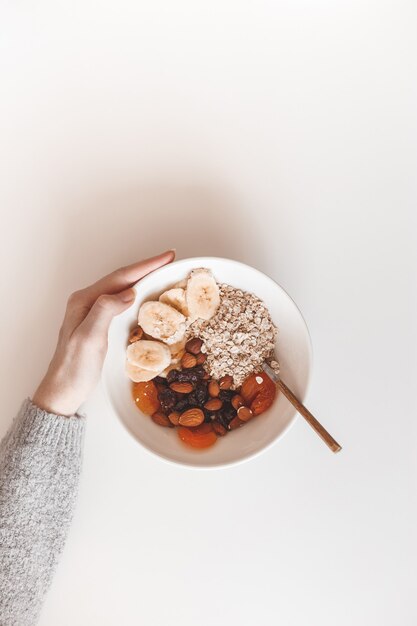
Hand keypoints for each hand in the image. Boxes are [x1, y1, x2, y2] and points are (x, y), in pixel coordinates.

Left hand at [33, 250, 174, 415]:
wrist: (63, 391)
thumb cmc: (74, 368)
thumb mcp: (89, 338)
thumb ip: (106, 311)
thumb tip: (129, 292)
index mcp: (84, 301)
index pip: (120, 277)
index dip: (145, 266)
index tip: (167, 257)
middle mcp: (87, 302)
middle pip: (122, 278)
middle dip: (147, 268)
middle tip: (170, 260)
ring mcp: (93, 312)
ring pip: (122, 288)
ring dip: (143, 279)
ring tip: (163, 272)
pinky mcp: (99, 323)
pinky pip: (122, 302)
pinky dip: (138, 295)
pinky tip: (146, 296)